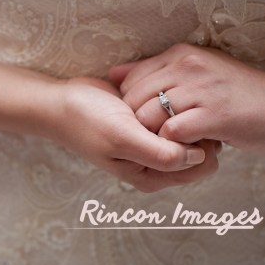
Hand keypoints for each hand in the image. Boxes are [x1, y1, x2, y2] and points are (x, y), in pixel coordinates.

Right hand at [44, 77, 218, 191]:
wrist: (61, 102)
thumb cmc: (87, 121)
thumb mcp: (122, 139)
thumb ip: (160, 154)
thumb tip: (200, 156)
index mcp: (152, 175)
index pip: (201, 166)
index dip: (204, 143)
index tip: (188, 119)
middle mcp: (155, 162)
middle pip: (199, 148)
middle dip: (195, 126)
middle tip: (178, 103)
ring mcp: (152, 142)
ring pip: (188, 128)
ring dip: (184, 111)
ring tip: (166, 94)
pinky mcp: (148, 122)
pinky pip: (173, 115)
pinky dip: (172, 102)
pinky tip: (160, 89)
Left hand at [110, 43, 264, 150]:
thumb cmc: (237, 92)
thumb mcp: (194, 71)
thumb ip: (153, 71)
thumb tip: (111, 74)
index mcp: (180, 54)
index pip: (130, 80)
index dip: (130, 105)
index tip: (146, 119)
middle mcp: (187, 66)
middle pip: (133, 100)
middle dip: (138, 123)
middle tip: (157, 135)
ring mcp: (200, 90)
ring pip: (148, 116)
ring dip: (155, 136)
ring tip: (173, 142)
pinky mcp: (214, 115)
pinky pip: (172, 132)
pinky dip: (173, 145)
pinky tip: (188, 146)